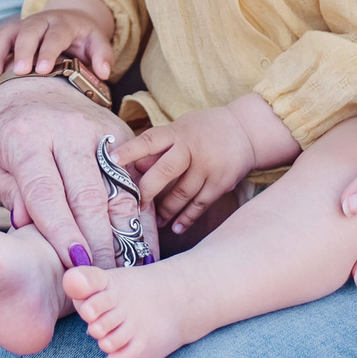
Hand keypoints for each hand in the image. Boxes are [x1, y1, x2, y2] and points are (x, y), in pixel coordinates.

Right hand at [0, 0, 116, 85]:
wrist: (70, 17)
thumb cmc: (84, 37)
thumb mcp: (98, 41)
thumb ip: (103, 55)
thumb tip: (104, 73)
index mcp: (63, 23)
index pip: (55, 35)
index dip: (47, 51)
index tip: (42, 70)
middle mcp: (40, 22)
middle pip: (27, 32)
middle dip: (21, 51)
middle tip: (18, 73)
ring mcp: (22, 26)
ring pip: (4, 35)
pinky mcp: (10, 34)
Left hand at [0, 76, 134, 269]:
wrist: (33, 84)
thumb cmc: (4, 132)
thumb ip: (6, 192)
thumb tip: (25, 223)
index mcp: (26, 138)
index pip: (46, 193)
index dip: (61, 233)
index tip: (74, 265)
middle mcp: (66, 131)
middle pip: (88, 195)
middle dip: (98, 243)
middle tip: (103, 278)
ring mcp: (98, 130)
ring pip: (119, 189)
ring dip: (126, 233)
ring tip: (128, 268)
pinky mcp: (121, 134)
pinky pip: (135, 180)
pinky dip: (141, 215)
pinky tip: (144, 243)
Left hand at [113, 103, 257, 235]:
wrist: (245, 130)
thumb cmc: (203, 130)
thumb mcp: (180, 129)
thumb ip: (158, 148)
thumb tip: (131, 166)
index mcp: (176, 133)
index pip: (149, 141)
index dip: (129, 151)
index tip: (111, 161)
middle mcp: (192, 149)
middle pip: (165, 172)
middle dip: (146, 191)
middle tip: (133, 206)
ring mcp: (208, 167)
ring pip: (182, 194)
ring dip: (166, 210)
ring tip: (155, 221)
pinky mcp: (221, 183)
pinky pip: (200, 204)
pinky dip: (187, 218)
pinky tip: (176, 227)